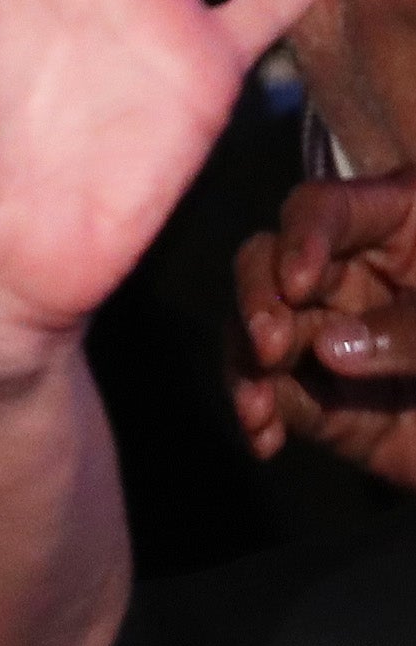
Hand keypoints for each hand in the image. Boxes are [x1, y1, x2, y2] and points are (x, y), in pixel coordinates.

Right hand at [233, 172, 415, 483]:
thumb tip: (328, 348)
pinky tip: (263, 435)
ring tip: (257, 406)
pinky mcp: (321, 396)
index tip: (300, 283)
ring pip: (255, 329)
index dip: (302, 239)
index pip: (327, 210)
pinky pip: (269, 393)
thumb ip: (413, 330)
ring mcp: (330, 337)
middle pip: (270, 263)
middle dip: (258, 301)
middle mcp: (352, 275)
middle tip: (270, 345)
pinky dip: (257, 412)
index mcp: (402, 230)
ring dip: (246, 364)